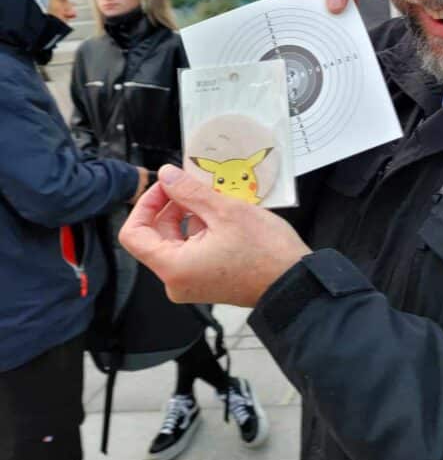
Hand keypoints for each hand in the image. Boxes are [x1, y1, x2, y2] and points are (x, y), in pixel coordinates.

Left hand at [118, 164, 310, 305]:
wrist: (292, 282)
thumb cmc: (264, 251)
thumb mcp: (225, 211)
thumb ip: (189, 191)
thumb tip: (166, 175)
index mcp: (173, 267)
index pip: (134, 234)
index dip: (145, 204)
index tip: (166, 187)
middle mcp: (176, 281)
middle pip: (154, 236)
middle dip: (170, 207)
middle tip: (193, 186)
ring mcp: (190, 284)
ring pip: (173, 242)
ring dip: (187, 216)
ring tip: (213, 201)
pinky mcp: (205, 282)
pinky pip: (189, 252)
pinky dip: (199, 231)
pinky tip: (221, 217)